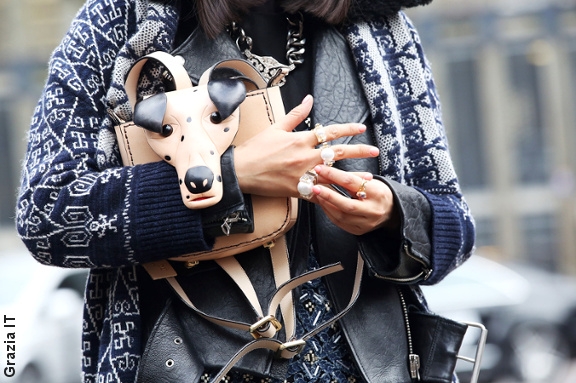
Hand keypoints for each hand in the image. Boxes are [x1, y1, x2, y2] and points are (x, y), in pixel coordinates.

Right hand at [234, 95, 378, 197]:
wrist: (240, 170)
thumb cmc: (256, 148)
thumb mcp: (276, 128)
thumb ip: (296, 115)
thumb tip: (309, 99)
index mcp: (299, 139)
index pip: (328, 132)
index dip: (347, 129)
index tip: (361, 128)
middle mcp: (303, 156)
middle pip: (336, 153)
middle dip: (358, 151)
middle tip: (375, 151)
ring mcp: (301, 174)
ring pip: (332, 176)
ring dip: (351, 178)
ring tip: (368, 180)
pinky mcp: (296, 189)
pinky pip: (318, 194)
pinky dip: (331, 196)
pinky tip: (344, 198)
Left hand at [311, 165, 397, 234]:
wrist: (392, 211)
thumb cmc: (378, 192)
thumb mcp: (371, 181)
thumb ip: (352, 178)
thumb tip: (329, 172)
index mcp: (378, 193)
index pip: (352, 183)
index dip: (334, 175)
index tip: (320, 169)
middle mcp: (373, 210)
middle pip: (347, 204)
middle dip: (328, 195)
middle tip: (314, 186)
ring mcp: (366, 223)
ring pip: (342, 216)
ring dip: (326, 204)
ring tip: (317, 195)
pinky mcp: (359, 231)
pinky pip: (340, 223)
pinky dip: (329, 213)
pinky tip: (323, 204)